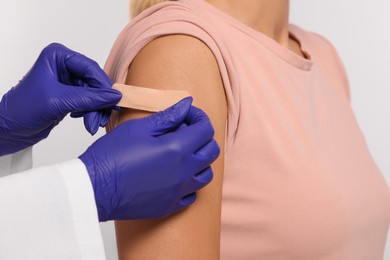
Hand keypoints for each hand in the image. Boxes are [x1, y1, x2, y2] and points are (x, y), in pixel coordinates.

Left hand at [0, 43, 120, 155]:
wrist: (8, 130)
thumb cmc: (21, 110)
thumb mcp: (58, 102)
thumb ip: (88, 98)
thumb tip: (113, 96)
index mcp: (57, 57)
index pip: (89, 67)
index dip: (103, 84)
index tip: (114, 99)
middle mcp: (63, 66)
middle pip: (94, 82)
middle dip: (99, 102)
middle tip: (101, 118)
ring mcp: (67, 81)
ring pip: (93, 94)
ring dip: (96, 110)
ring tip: (92, 125)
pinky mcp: (69, 96)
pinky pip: (88, 102)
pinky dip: (90, 113)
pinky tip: (85, 120)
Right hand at [79, 97, 219, 220]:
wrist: (94, 189)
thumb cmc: (111, 156)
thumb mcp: (138, 128)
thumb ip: (168, 116)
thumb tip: (186, 105)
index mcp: (177, 149)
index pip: (205, 129)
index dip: (199, 117)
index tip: (187, 115)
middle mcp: (184, 172)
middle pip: (212, 152)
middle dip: (203, 137)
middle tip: (186, 132)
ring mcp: (179, 191)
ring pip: (206, 175)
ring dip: (199, 161)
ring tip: (181, 154)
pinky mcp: (170, 206)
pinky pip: (192, 194)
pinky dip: (189, 183)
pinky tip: (174, 175)